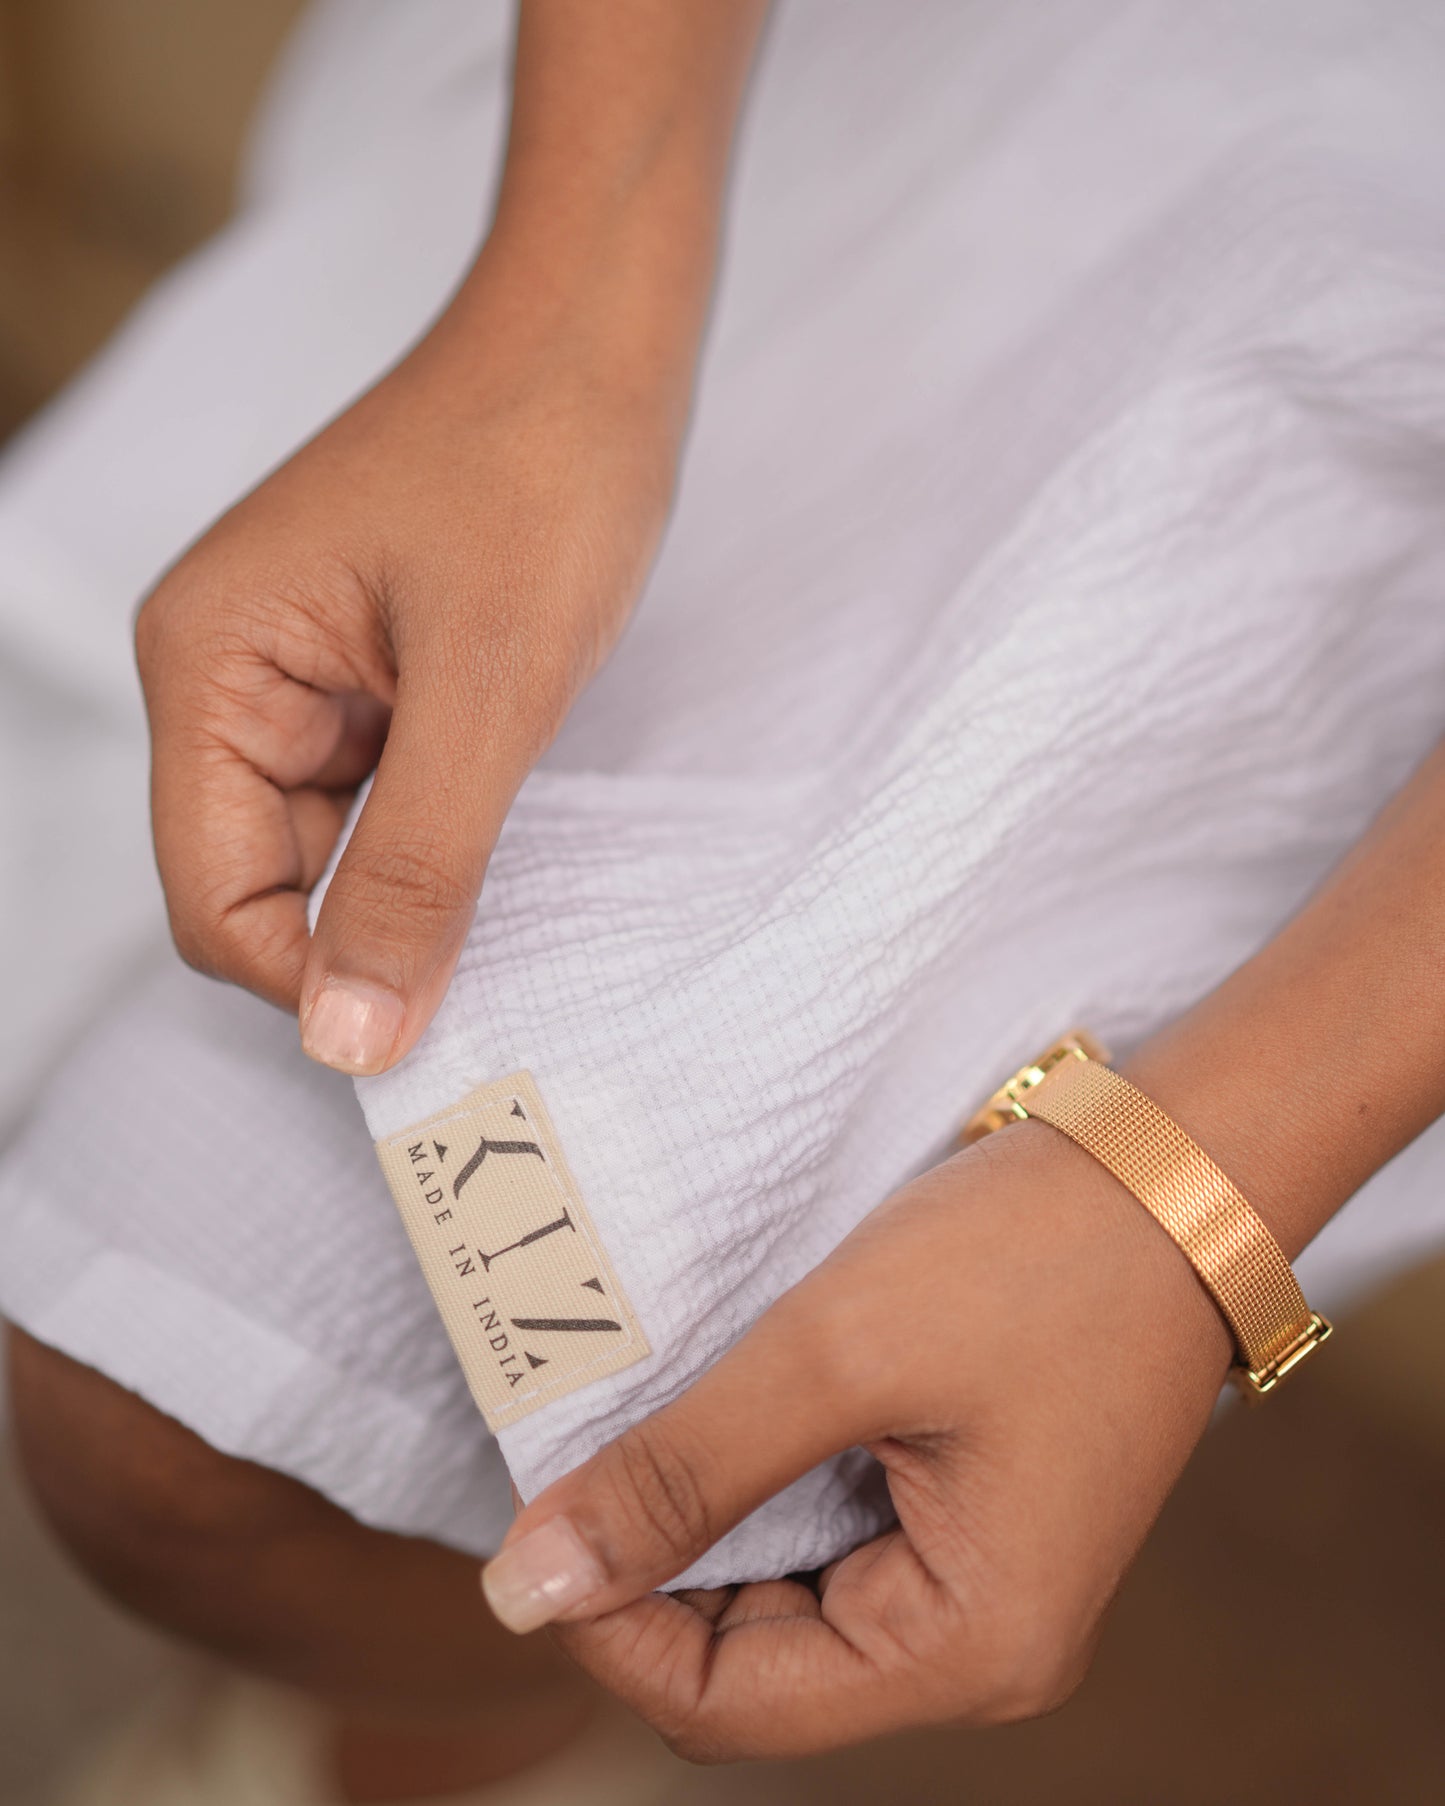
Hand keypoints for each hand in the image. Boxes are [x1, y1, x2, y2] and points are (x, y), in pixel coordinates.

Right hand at [136, 274, 677, 1071]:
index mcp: (208, 667)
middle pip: (259, 885)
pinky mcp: (369, 676)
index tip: (430, 1024)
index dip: (310, 978)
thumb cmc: (541, 472)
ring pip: (327, 853)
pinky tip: (507, 829)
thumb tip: (348, 1039)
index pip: (211, 899)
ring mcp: (299, 676)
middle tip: (493, 956)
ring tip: (516, 869)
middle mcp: (228, 677)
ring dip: (408, 886)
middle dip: (363, 935)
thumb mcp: (489, 690)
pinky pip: (378, 802)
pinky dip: (435, 839)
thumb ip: (416, 869)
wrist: (598, 342)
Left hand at [479, 1120, 1233, 1759]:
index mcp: (969, 1647)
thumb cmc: (1033, 1255)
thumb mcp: (835, 1353)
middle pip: (753, 1669)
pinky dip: (757, 1494)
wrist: (1178, 1165)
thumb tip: (526, 1588)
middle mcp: (981, 1647)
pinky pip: (832, 1546)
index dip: (608, 1629)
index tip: (529, 1526)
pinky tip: (713, 1420)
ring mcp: (980, 1583)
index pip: (728, 1705)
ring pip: (784, 1609)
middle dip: (648, 1582)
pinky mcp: (971, 1519)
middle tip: (573, 1466)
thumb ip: (680, 1473)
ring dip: (698, 1532)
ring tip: (637, 1433)